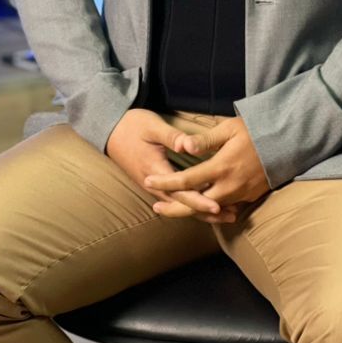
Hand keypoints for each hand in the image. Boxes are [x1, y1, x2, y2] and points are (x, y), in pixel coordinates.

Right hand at [105, 108, 240, 223]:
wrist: (110, 131)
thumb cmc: (132, 126)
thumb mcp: (152, 126)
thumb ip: (171, 136)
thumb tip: (187, 145)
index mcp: (155, 170)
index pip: (181, 191)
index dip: (199, 201)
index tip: (218, 206)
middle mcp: (154, 184)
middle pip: (182, 204)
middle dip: (206, 212)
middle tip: (230, 216)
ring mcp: (153, 186)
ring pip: (179, 205)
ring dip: (200, 211)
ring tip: (224, 216)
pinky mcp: (154, 184)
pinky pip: (174, 199)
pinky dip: (191, 205)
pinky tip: (204, 206)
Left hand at [144, 115, 269, 219]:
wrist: (286, 144)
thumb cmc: (255, 131)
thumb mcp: (229, 129)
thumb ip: (204, 140)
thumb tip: (182, 147)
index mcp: (221, 167)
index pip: (187, 180)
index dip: (165, 182)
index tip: (148, 180)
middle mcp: (229, 186)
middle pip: (196, 205)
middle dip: (174, 208)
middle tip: (155, 207)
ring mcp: (240, 194)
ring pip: (209, 210)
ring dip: (190, 211)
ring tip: (172, 209)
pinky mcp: (248, 198)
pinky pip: (225, 209)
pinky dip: (210, 210)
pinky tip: (199, 208)